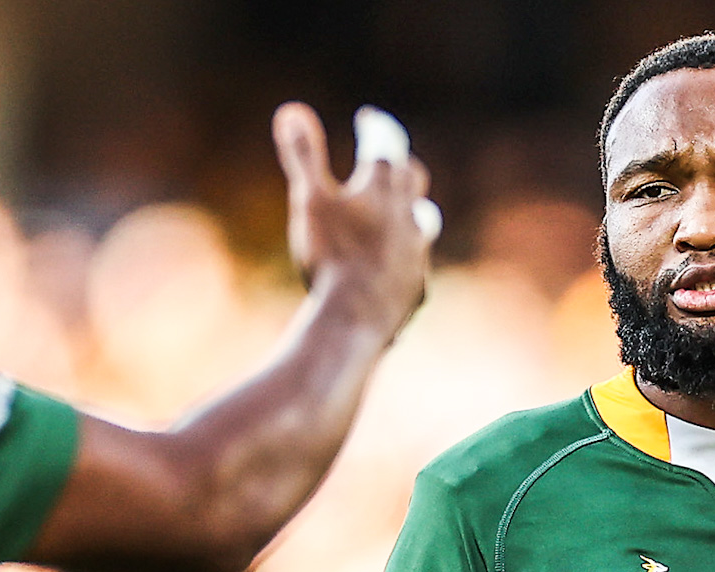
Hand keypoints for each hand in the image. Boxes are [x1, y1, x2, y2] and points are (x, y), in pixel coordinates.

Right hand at [273, 102, 434, 343]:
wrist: (358, 317)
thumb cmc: (332, 255)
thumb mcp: (310, 200)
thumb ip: (304, 156)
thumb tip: (291, 111)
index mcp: (382, 185)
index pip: (385, 143)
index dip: (376, 128)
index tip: (369, 118)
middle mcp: (408, 213)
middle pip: (412, 178)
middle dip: (400, 164)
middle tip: (391, 159)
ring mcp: (416, 252)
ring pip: (423, 221)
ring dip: (413, 210)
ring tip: (408, 210)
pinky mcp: (416, 287)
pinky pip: (416, 268)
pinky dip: (407, 260)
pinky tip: (401, 269)